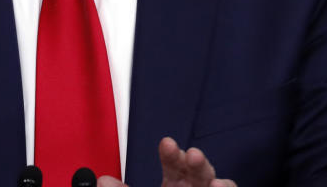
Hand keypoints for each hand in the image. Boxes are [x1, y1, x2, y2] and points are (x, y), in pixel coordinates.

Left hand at [97, 137, 236, 186]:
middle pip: (200, 170)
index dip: (171, 153)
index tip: (166, 144)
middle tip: (192, 156)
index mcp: (175, 185)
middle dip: (198, 161)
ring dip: (221, 183)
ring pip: (222, 185)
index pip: (174, 163)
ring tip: (215, 186)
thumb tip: (103, 182)